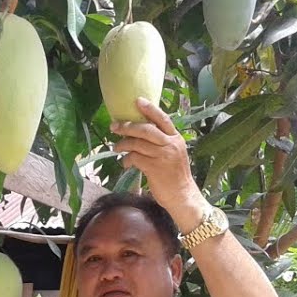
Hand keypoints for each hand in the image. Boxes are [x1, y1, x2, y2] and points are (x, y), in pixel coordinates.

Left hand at [111, 97, 207, 223]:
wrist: (182, 196)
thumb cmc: (175, 176)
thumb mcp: (173, 154)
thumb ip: (162, 142)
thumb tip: (140, 133)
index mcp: (176, 138)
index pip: (163, 119)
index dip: (150, 108)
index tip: (137, 100)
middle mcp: (170, 144)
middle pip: (146, 129)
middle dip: (128, 126)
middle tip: (114, 126)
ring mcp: (162, 156)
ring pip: (137, 143)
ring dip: (123, 145)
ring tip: (116, 148)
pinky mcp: (154, 168)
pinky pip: (135, 158)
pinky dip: (127, 159)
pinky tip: (125, 163)